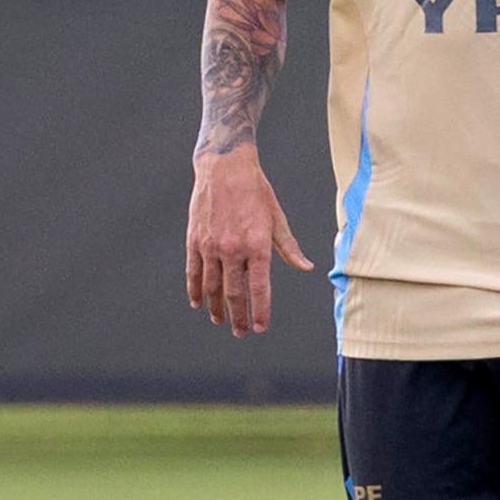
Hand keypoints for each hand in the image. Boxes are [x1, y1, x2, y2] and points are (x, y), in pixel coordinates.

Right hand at [186, 147, 314, 337]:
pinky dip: (195, 289)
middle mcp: (232, 250)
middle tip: (240, 332)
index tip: (259, 328)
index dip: (259, 311)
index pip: (259, 289)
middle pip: (233, 293)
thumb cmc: (255, 190)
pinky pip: (193, 271)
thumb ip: (289, 247)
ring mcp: (210, 246)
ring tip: (219, 319)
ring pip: (211, 286)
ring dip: (215, 307)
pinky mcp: (195, 240)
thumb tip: (306, 267)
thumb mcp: (277, 218)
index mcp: (257, 245)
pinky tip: (197, 301)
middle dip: (237, 316)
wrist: (224, 167)